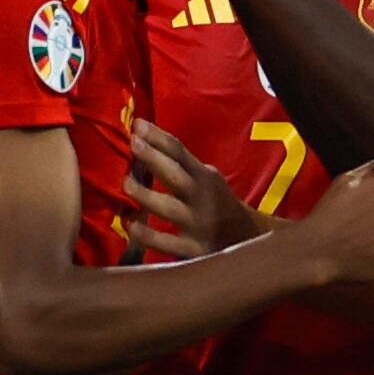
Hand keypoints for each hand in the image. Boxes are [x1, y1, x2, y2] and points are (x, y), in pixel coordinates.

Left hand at [122, 120, 262, 258]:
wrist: (247, 239)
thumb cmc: (217, 204)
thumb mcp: (207, 180)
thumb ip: (181, 167)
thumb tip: (142, 144)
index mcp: (204, 176)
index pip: (180, 153)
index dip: (159, 138)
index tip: (138, 125)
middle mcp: (201, 197)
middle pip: (176, 175)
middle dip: (154, 158)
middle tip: (133, 143)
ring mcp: (197, 223)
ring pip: (169, 208)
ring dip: (146, 195)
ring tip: (126, 183)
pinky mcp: (194, 249)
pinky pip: (166, 242)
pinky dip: (147, 234)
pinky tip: (131, 225)